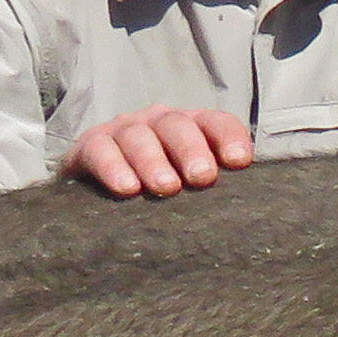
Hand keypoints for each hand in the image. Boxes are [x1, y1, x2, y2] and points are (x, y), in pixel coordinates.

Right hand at [66, 106, 254, 198]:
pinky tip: (126, 188)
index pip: (214, 122)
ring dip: (153, 161)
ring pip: (139, 136)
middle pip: (177, 126)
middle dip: (192, 150)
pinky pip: (99, 149)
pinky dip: (112, 166)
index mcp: (191, 128)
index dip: (228, 137)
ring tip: (166, 188)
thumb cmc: (158, 191)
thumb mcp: (189, 187)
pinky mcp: (90, 145)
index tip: (239, 161)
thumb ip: (214, 189)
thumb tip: (247, 214)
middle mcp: (158, 122)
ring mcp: (123, 130)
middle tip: (202, 178)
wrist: (95, 190)